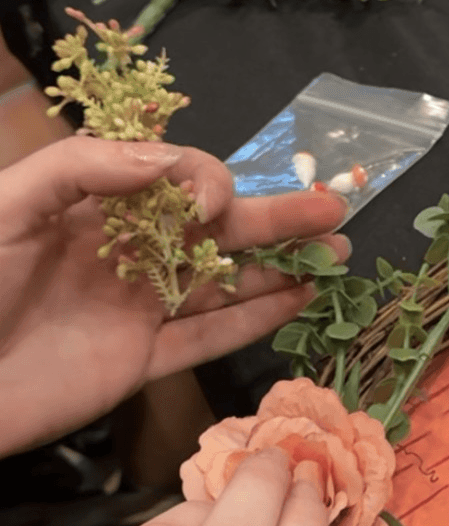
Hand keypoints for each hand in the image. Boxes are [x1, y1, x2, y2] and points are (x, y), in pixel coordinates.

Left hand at [0, 136, 349, 454]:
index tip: (211, 205)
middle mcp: (127, 254)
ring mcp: (140, 310)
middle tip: (334, 207)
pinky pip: (210, 337)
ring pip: (226, 283)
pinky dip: (258, 320)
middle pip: (217, 231)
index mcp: (94, 209)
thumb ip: (81, 169)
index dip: (207, 182)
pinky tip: (300, 299)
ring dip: (283, 266)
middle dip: (277, 217)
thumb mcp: (5, 208)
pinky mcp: (144, 362)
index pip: (174, 182)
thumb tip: (170, 162)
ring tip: (338, 251)